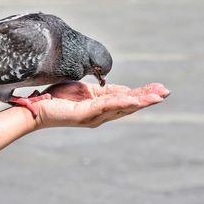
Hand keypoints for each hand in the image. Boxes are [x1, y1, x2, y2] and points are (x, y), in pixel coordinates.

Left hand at [33, 82, 169, 128]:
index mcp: (101, 106)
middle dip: (147, 98)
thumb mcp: (84, 88)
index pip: (126, 98)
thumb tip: (121, 88)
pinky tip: (132, 99)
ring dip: (140, 101)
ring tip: (157, 97)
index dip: (143, 93)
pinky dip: (120, 102)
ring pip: (121, 107)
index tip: (160, 88)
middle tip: (166, 92)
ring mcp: (93, 116)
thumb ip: (101, 90)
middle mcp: (100, 114)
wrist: (37, 107)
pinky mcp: (83, 115)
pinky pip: (104, 106)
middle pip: (128, 105)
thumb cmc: (58, 97)